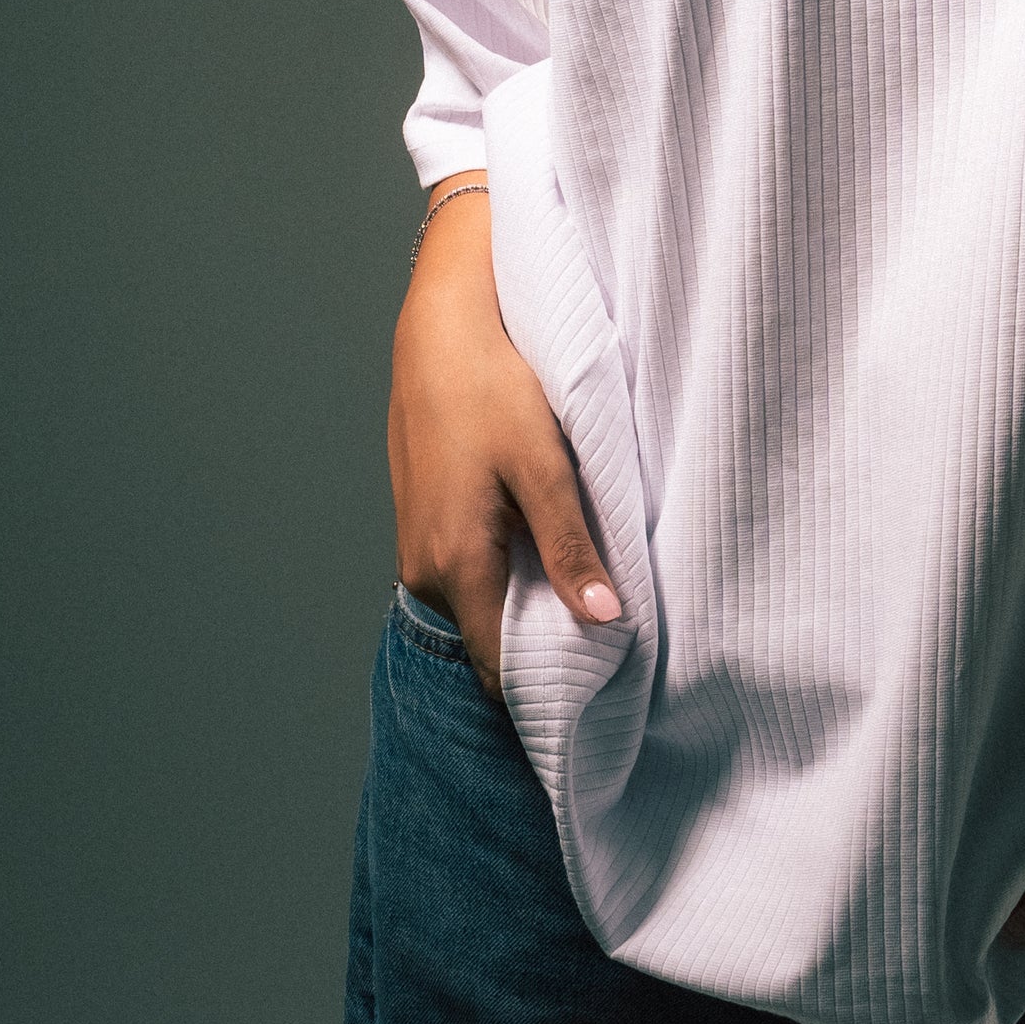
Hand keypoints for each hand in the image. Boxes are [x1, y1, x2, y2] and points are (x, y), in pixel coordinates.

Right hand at [388, 195, 621, 704]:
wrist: (441, 327)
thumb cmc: (491, 389)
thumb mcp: (544, 468)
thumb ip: (570, 548)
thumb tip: (603, 619)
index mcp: (454, 565)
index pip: (496, 666)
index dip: (544, 689)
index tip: (595, 696)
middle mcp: (424, 568)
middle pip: (487, 637)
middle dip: (542, 648)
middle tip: (607, 644)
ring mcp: (417, 542)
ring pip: (478, 600)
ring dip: (525, 603)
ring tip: (586, 592)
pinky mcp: (422, 515)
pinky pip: (466, 568)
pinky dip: (505, 570)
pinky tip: (545, 544)